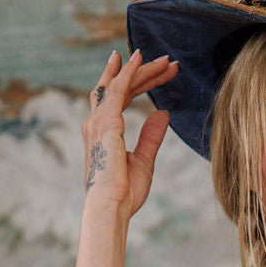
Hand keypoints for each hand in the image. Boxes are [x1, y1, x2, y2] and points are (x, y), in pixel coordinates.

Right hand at [81, 49, 178, 217]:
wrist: (112, 206)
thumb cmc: (124, 192)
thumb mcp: (144, 160)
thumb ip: (151, 136)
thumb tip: (162, 114)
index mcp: (104, 132)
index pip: (120, 98)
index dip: (138, 81)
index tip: (155, 69)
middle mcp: (97, 123)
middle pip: (120, 87)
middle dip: (144, 72)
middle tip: (168, 61)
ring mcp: (99, 122)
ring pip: (121, 84)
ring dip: (143, 70)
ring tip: (166, 60)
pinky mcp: (106, 123)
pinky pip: (117, 90)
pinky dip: (129, 73)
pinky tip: (140, 60)